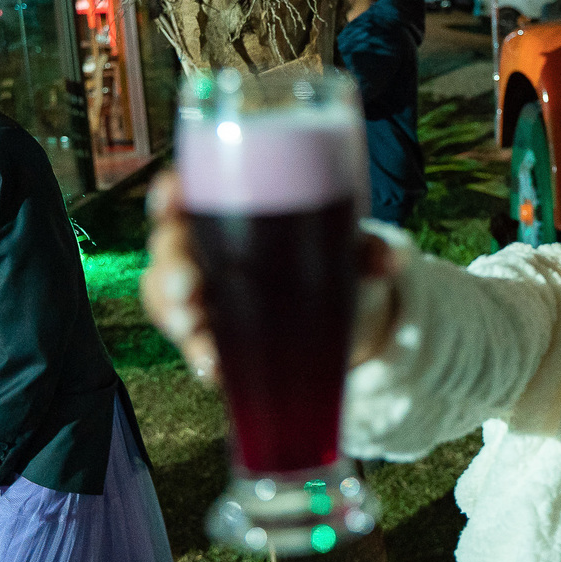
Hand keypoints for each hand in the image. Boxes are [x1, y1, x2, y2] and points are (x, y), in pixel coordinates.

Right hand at [141, 170, 399, 382]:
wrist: (347, 315)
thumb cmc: (338, 260)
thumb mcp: (354, 250)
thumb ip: (372, 250)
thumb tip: (392, 259)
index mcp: (233, 210)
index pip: (188, 192)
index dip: (169, 194)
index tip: (171, 200)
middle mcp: (208, 248)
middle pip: (170, 248)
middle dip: (171, 267)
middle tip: (190, 287)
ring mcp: (206, 294)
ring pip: (168, 297)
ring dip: (174, 314)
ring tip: (194, 330)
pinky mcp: (213, 336)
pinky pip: (193, 343)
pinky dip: (200, 356)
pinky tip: (214, 369)